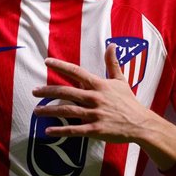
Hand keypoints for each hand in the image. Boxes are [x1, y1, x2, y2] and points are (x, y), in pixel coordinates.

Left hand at [31, 43, 148, 142]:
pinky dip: (60, 130)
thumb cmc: (128, 102)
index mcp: (99, 85)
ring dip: (50, 111)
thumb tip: (112, 45)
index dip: (61, 66)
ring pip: (67, 111)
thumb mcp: (121, 80)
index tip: (47, 62)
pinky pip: (74, 130)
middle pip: (66, 92)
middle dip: (48, 91)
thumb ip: (112, 63)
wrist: (141, 124)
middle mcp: (94, 98)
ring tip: (36, 111)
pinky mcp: (95, 129)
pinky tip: (48, 131)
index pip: (76, 72)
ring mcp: (94, 114)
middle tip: (34, 91)